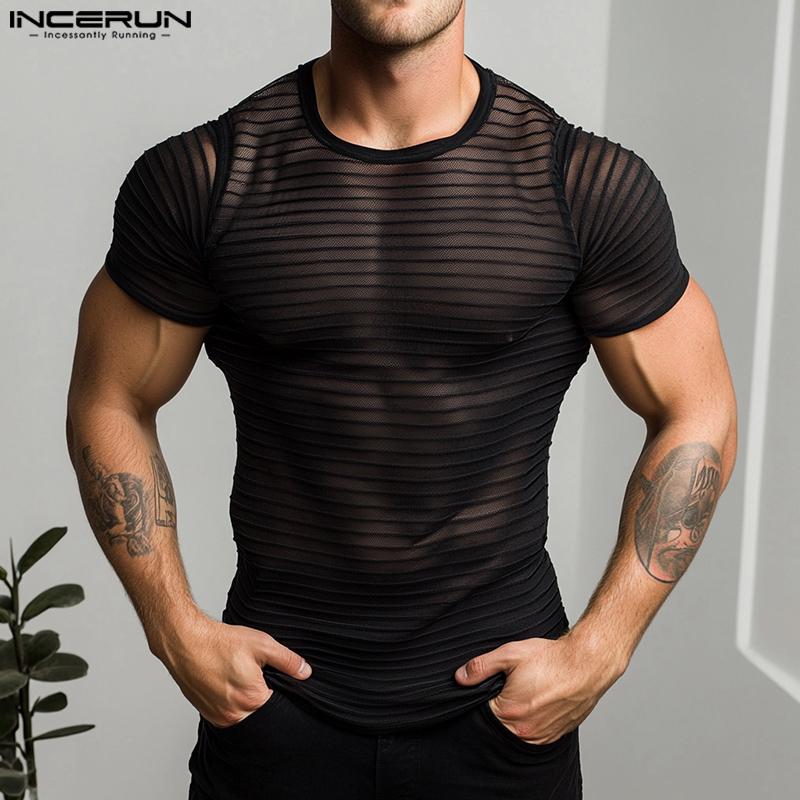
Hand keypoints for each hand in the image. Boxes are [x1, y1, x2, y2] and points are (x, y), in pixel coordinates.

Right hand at [151, 612, 311, 727]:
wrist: (185, 642)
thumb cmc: (220, 643)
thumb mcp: (262, 644)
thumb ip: (287, 661)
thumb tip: (305, 672)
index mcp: (252, 699)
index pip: (278, 706)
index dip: (279, 691)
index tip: (272, 678)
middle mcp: (235, 715)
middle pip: (260, 712)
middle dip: (262, 696)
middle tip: (254, 674)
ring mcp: (219, 717)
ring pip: (243, 715)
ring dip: (245, 700)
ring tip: (239, 677)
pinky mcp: (207, 714)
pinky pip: (227, 714)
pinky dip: (231, 702)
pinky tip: (227, 683)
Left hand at [453, 630, 625, 743]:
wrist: (586, 664)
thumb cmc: (551, 659)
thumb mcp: (510, 654)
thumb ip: (481, 667)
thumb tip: (460, 677)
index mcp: (509, 713)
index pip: (481, 713)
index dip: (484, 697)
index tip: (492, 685)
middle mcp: (524, 730)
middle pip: (499, 723)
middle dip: (500, 705)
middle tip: (512, 685)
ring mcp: (541, 735)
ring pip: (517, 730)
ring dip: (517, 715)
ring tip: (528, 691)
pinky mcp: (555, 735)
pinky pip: (535, 733)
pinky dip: (532, 720)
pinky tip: (538, 701)